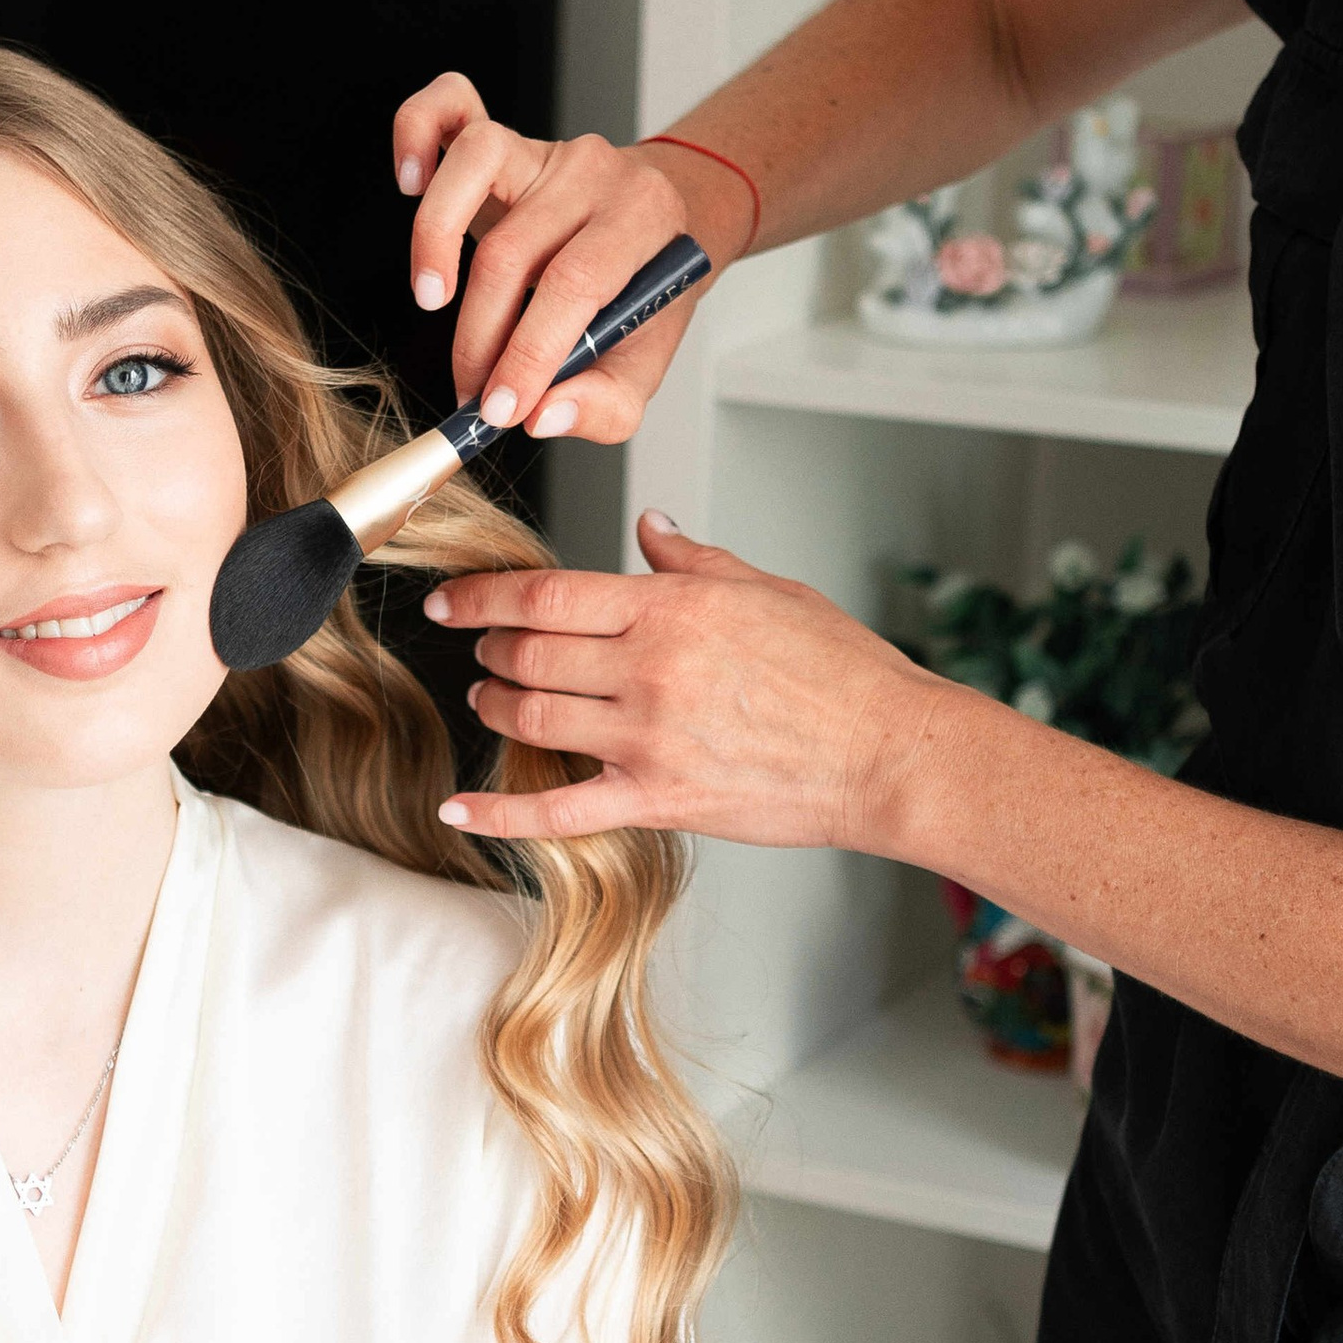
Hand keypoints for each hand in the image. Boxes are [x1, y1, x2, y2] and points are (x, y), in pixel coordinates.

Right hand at [390, 74, 753, 445]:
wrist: (668, 225)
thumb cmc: (646, 294)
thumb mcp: (647, 363)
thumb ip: (606, 405)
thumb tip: (542, 416)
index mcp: (644, 220)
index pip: (575, 284)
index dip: (527, 353)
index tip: (499, 410)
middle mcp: (595, 171)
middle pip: (515, 250)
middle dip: (480, 337)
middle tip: (471, 390)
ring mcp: (545, 146)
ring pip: (475, 164)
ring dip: (435, 240)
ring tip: (431, 301)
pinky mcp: (504, 140)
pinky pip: (449, 106)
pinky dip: (415, 135)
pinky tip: (410, 186)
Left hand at [424, 512, 948, 849]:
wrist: (887, 753)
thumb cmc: (843, 673)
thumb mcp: (768, 591)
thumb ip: (694, 561)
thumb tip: (651, 528)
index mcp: (671, 610)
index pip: (546, 594)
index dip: (484, 595)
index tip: (454, 598)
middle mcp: (648, 671)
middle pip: (528, 654)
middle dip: (490, 647)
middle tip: (482, 645)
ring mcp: (647, 740)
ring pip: (531, 720)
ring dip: (495, 705)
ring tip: (490, 696)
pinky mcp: (656, 800)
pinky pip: (557, 812)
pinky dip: (499, 814)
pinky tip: (458, 810)